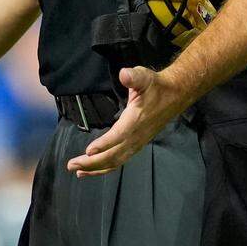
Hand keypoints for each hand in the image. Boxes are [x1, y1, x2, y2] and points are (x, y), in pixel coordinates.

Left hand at [66, 66, 186, 177]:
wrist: (175, 96)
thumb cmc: (155, 86)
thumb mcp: (144, 77)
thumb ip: (133, 76)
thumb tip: (124, 74)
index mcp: (136, 120)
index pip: (119, 135)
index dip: (104, 144)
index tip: (88, 151)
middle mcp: (136, 136)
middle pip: (114, 155)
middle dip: (92, 162)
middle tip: (71, 165)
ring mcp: (137, 143)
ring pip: (116, 161)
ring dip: (96, 168)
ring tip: (78, 171)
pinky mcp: (136, 145)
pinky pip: (120, 160)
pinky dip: (106, 167)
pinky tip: (93, 169)